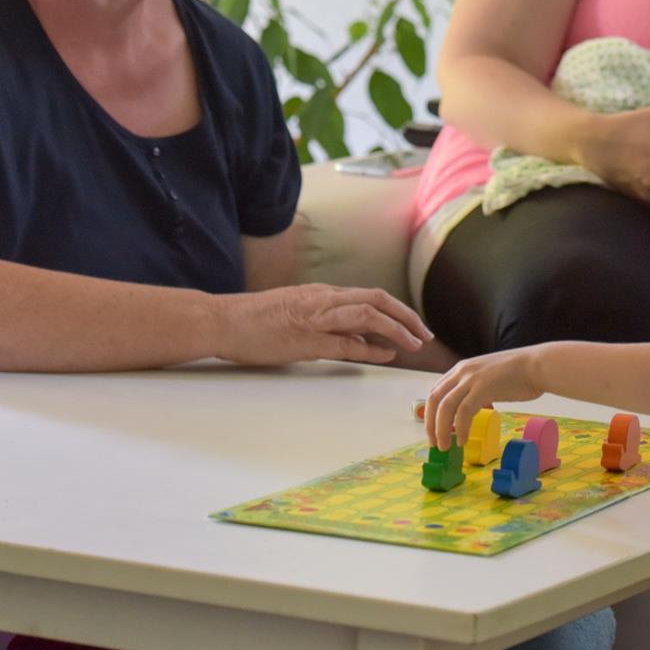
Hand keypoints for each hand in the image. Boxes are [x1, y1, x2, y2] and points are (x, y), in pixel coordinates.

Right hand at [217, 284, 432, 365]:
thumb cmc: (256, 320)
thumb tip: (358, 338)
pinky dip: (371, 348)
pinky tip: (387, 355)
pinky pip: (346, 343)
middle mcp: (324, 300)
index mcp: (323, 294)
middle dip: (406, 316)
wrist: (224, 320)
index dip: (398, 310)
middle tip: (425, 334)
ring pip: (368, 315)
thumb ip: (328, 323)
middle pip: (377, 300)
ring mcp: (315, 318)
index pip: (370, 296)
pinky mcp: (305, 340)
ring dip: (397, 329)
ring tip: (415, 344)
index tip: (415, 325)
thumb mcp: (298, 313)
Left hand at [423, 347, 547, 448]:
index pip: (436, 391)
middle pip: (434, 399)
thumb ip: (476, 389)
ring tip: (445, 446)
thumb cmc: (519, 373)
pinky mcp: (483, 388)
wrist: (537, 366)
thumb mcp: (488, 377)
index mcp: (461, 368)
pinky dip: (460, 429)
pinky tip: (463, 440)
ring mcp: (471, 379)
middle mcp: (462, 371)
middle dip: (430, 424)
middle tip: (435, 443)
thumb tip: (472, 408)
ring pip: (445, 407)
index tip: (434, 430)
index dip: (430, 413)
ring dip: (441, 430)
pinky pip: (463, 412)